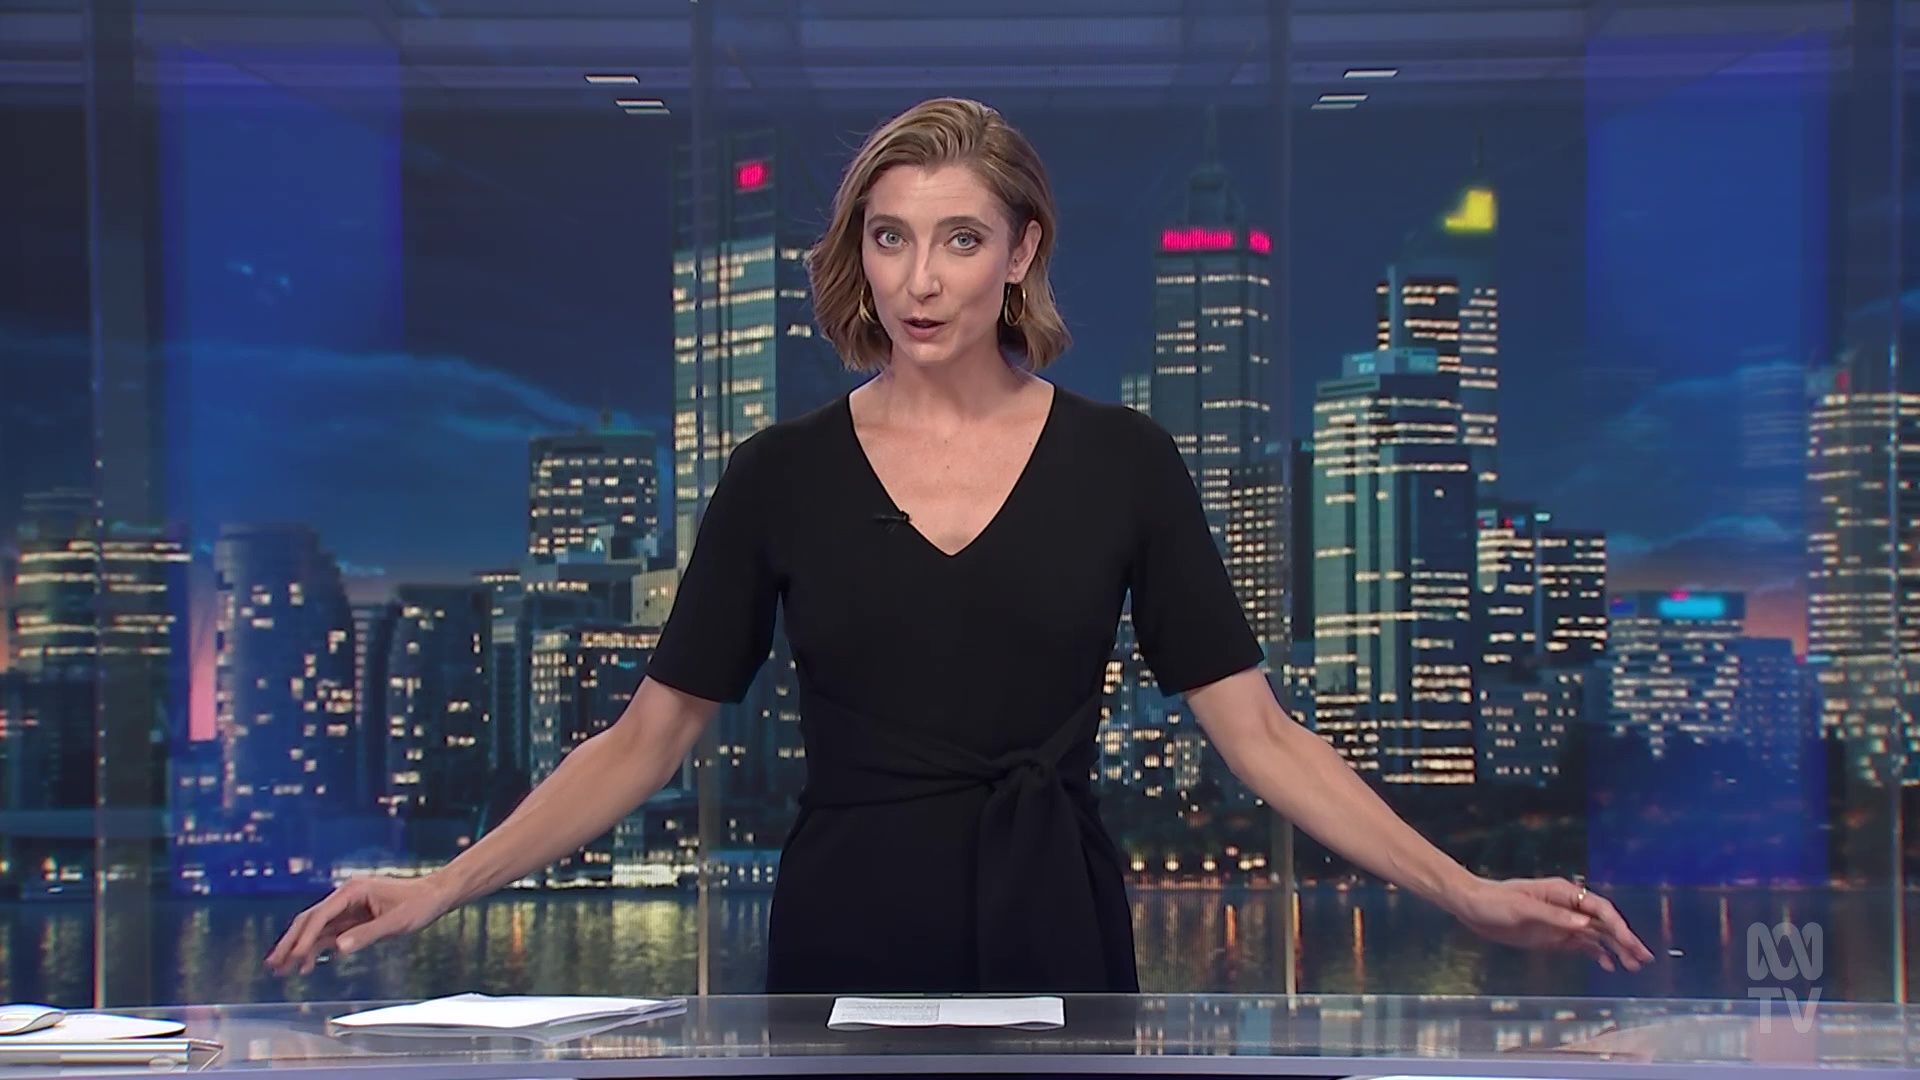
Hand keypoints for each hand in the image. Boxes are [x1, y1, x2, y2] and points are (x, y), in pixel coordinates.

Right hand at [263, 875, 457, 976]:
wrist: (434, 895)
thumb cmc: (418, 905)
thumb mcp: (395, 922)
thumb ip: (367, 935)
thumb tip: (338, 949)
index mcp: (352, 891)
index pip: (320, 916)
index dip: (304, 938)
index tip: (292, 957)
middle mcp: (345, 897)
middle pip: (309, 920)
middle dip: (290, 943)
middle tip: (273, 964)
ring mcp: (347, 907)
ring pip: (315, 929)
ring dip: (299, 948)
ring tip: (281, 971)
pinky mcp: (353, 918)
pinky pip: (328, 934)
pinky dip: (316, 949)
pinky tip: (307, 966)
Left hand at [1443, 875, 1654, 971]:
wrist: (1473, 907)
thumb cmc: (1495, 902)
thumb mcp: (1523, 909)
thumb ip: (1555, 917)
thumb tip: (1587, 924)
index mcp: (1563, 893)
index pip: (1599, 908)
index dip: (1617, 925)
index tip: (1630, 943)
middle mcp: (1568, 906)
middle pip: (1603, 922)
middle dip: (1624, 939)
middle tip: (1643, 959)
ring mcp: (1562, 921)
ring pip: (1597, 935)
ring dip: (1616, 949)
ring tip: (1633, 966)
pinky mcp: (1554, 935)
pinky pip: (1582, 944)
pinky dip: (1598, 954)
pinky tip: (1610, 966)